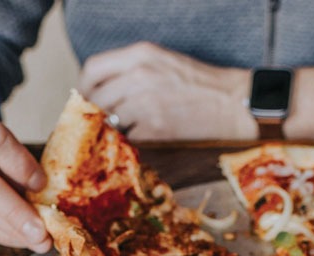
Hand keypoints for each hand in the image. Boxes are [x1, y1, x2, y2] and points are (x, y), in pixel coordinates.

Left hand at [79, 42, 256, 141]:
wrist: (230, 104)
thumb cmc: (198, 84)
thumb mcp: (161, 62)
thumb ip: (130, 71)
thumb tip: (102, 91)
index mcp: (139, 55)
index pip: (92, 70)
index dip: (83, 88)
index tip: (86, 99)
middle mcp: (138, 76)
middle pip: (96, 99)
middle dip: (95, 114)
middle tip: (101, 124)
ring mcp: (145, 104)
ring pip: (109, 122)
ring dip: (113, 131)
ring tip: (126, 133)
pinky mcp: (154, 129)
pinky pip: (128, 139)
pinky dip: (130, 142)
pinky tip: (141, 141)